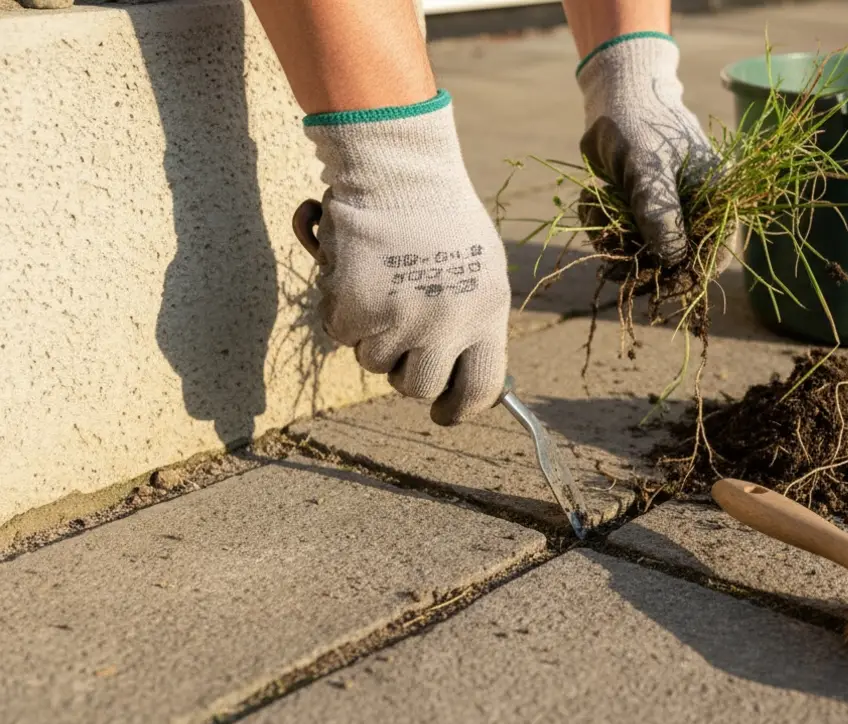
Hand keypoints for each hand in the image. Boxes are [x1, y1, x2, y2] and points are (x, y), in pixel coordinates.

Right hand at [300, 91, 509, 425]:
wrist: (394, 166)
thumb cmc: (438, 211)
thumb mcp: (479, 266)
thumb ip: (473, 318)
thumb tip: (463, 368)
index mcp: (487, 313)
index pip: (480, 387)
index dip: (458, 407)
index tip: (443, 414)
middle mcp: (447, 324)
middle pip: (418, 387)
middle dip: (404, 370)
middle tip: (400, 338)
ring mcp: (398, 320)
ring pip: (374, 361)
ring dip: (372, 331)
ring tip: (383, 279)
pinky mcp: (353, 310)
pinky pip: (340, 333)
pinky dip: (341, 305)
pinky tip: (355, 266)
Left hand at [576, 34, 736, 274]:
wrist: (612, 94)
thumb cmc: (640, 122)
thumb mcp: (649, 168)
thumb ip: (660, 213)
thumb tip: (673, 260)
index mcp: (713, 198)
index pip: (713, 252)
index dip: (690, 275)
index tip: (661, 287)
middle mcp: (692, 210)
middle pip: (673, 261)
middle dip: (639, 262)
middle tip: (610, 260)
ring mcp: (662, 213)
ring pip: (641, 253)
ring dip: (612, 242)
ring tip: (593, 206)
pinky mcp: (635, 212)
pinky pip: (619, 237)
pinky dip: (599, 226)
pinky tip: (590, 196)